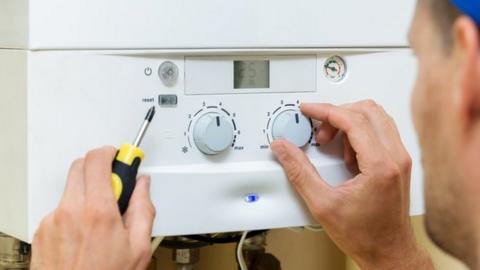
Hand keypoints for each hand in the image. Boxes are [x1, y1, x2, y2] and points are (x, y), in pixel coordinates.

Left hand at [31, 146, 155, 269]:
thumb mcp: (139, 247)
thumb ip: (143, 208)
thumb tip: (143, 186)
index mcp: (98, 212)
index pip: (98, 160)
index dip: (111, 152)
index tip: (120, 156)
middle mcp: (71, 211)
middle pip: (80, 166)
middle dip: (99, 168)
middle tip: (114, 185)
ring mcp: (53, 220)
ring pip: (70, 188)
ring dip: (87, 192)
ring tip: (100, 219)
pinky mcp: (42, 231)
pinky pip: (60, 208)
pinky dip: (74, 211)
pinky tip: (84, 233)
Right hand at [271, 101, 432, 269]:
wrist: (388, 253)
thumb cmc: (365, 235)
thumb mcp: (322, 204)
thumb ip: (299, 172)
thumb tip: (284, 149)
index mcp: (381, 165)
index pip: (353, 119)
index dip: (325, 110)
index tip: (308, 110)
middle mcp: (396, 158)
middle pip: (367, 111)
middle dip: (337, 114)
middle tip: (319, 132)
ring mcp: (400, 159)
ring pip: (376, 118)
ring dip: (349, 122)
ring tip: (331, 143)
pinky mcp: (398, 163)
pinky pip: (380, 131)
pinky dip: (359, 133)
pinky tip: (345, 154)